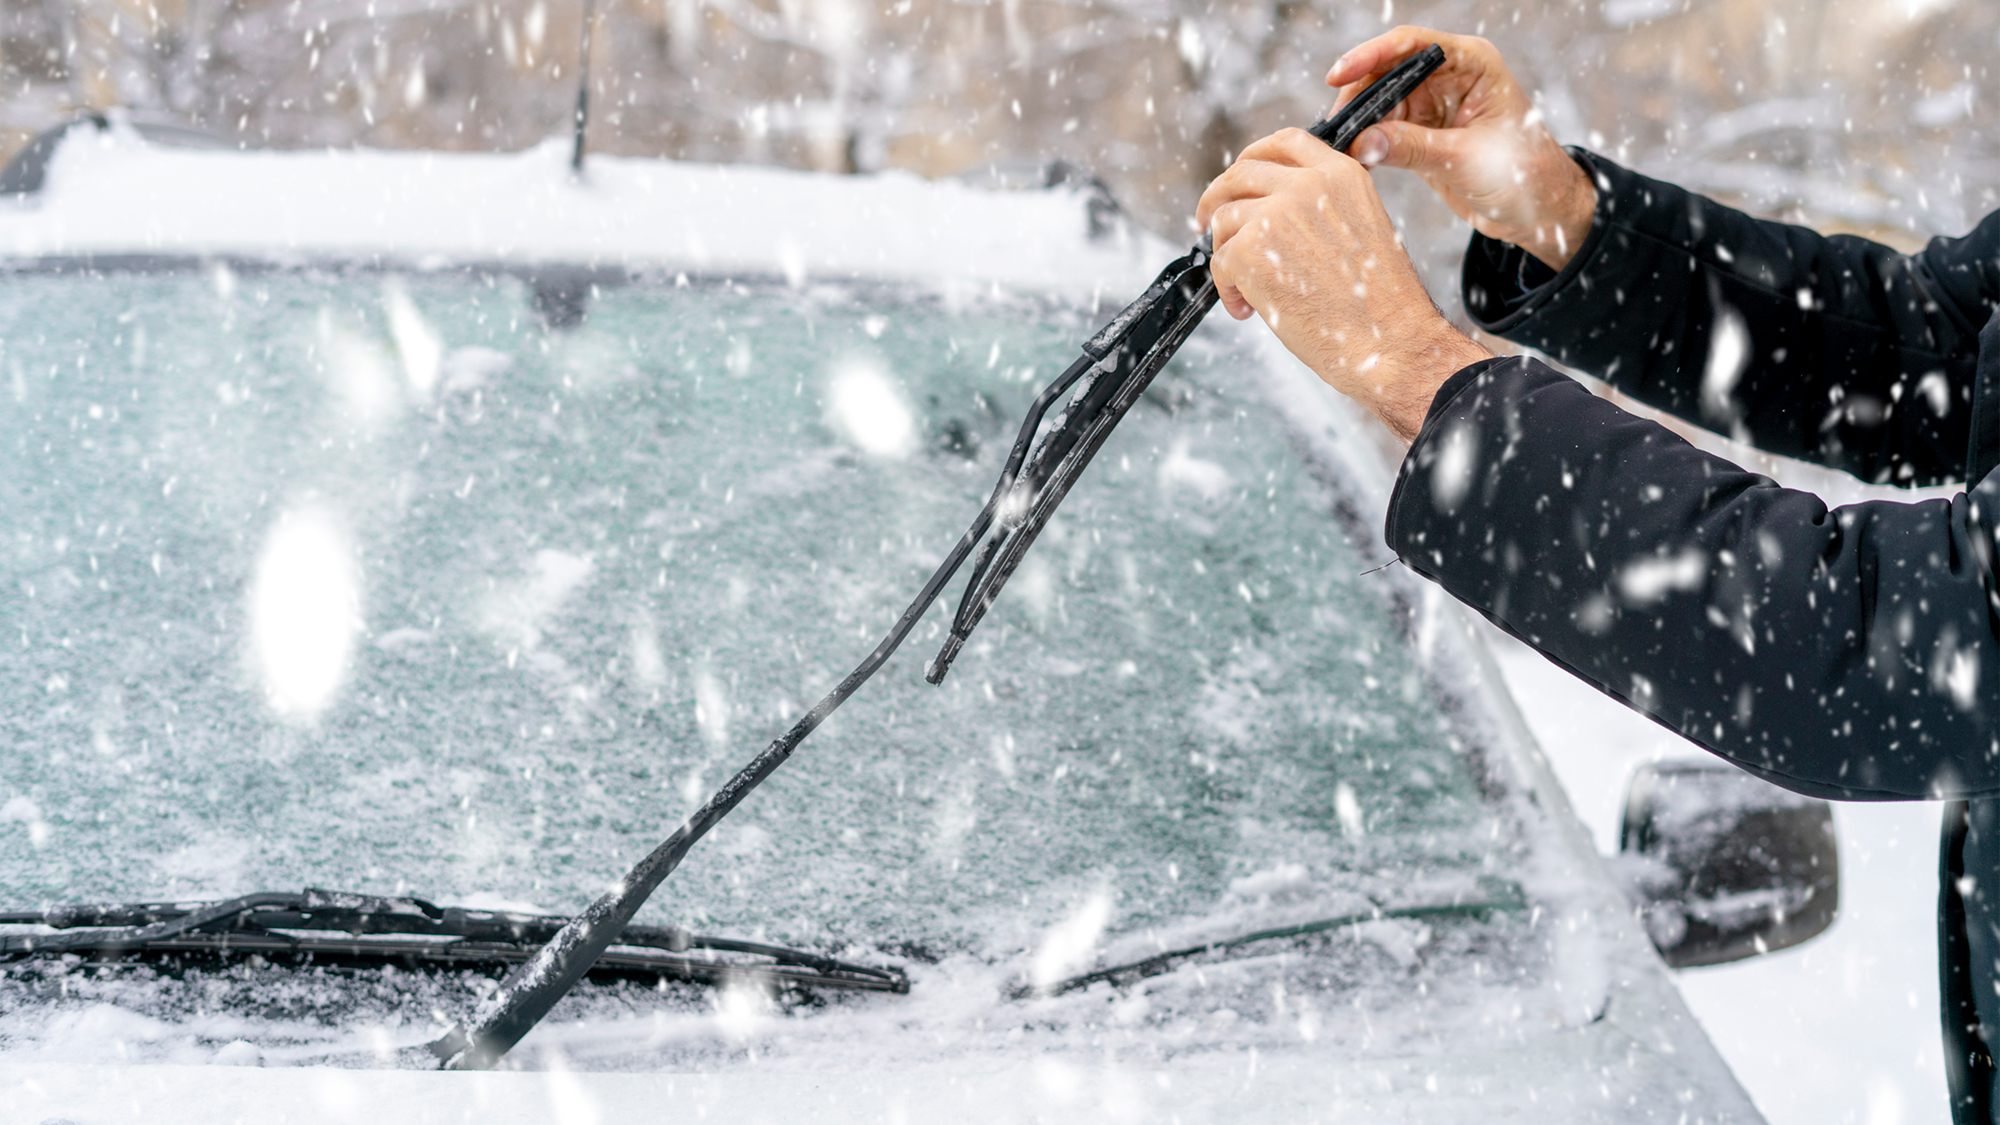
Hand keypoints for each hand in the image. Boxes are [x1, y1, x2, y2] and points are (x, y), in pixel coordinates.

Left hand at [1195, 128, 1490, 442]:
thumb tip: (1266, 207)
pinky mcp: (1249, 249)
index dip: (1253, 157)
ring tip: (1250, 293)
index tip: (1238, 180)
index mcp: (1342, 174)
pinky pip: (1218, 260)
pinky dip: (1226, 288)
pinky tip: (1250, 310)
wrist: (1390, 342)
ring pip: (1224, 220)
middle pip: (1240, 173)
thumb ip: (1320, 205)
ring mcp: (1276, 213)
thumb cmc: (1378, 303)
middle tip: (1207, 226)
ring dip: (1226, 255)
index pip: (1285, 142)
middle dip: (1217, 199)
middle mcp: (1308, 184)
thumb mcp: (1361, 228)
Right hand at [1329, 27, 1594, 270]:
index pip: (1412, 45)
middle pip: (1386, 73)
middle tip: (1334, 130)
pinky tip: (1351, 161)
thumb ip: (1413, 148)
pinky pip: (1382, 131)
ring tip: (1339, 151)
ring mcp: (1433, 105)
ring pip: (1379, 104)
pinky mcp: (1421, 134)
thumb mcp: (1465, 159)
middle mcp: (1448, 77)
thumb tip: (1361, 142)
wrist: (1538, 210)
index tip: (1338, 76)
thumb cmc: (1522, 173)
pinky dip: (1364, 144)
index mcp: (1471, 63)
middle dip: (1357, 98)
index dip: (1371, 56)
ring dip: (1357, 124)